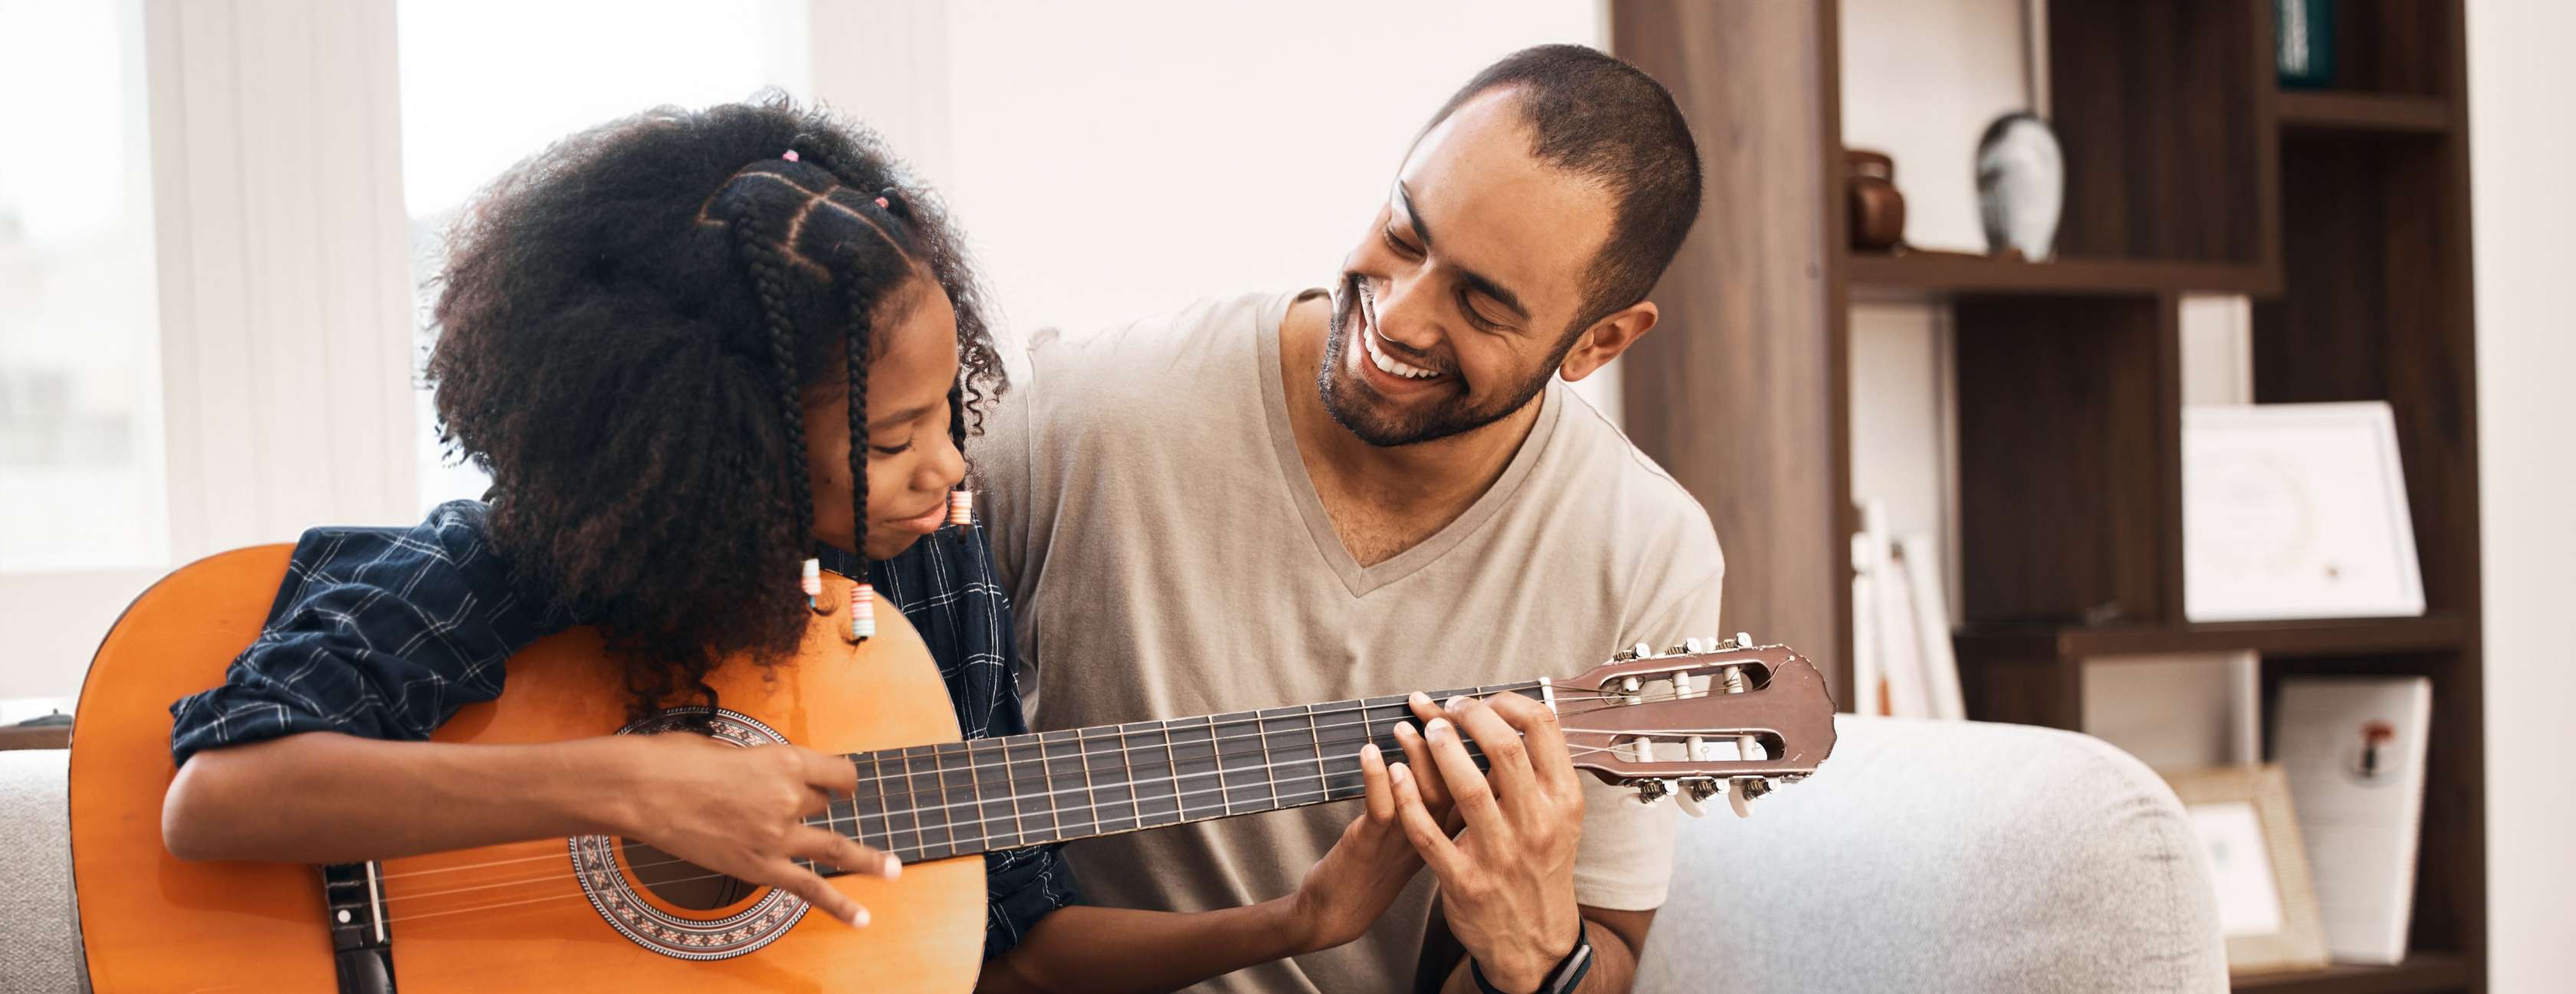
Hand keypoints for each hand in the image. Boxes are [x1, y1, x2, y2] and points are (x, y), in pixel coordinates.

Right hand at [612, 732, 898, 925]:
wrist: (643, 789)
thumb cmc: (677, 761)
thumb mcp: (733, 750)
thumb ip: (762, 769)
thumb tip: (765, 784)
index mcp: (786, 758)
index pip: (837, 773)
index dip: (836, 780)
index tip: (834, 786)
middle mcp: (789, 796)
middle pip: (821, 805)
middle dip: (806, 807)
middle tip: (779, 807)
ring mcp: (777, 835)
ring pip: (833, 845)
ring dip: (866, 859)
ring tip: (893, 871)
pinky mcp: (760, 867)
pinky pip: (810, 889)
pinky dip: (839, 906)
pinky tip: (863, 918)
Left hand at [1286, 698, 1459, 950]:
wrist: (1339, 914)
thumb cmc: (1377, 866)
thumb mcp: (1420, 835)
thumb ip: (1437, 800)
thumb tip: (1439, 747)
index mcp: (1455, 834)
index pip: (1483, 784)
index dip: (1480, 745)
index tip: (1472, 711)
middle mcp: (1440, 839)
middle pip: (1460, 781)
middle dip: (1450, 738)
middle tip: (1436, 704)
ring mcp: (1407, 843)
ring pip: (1427, 794)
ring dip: (1415, 754)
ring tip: (1404, 724)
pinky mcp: (1373, 846)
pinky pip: (1383, 809)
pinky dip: (1377, 778)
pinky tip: (1370, 752)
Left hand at [1390, 693, 1584, 992]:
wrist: (1535, 941)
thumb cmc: (1541, 869)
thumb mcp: (1560, 821)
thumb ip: (1540, 774)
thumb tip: (1511, 717)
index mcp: (1563, 801)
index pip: (1544, 730)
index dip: (1508, 702)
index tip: (1483, 700)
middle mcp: (1536, 824)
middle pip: (1505, 750)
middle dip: (1469, 717)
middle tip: (1446, 709)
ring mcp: (1500, 854)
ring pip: (1467, 788)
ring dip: (1439, 749)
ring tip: (1420, 727)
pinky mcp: (1464, 880)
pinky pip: (1429, 833)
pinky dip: (1407, 798)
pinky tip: (1393, 772)